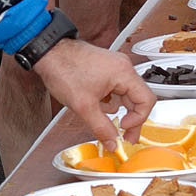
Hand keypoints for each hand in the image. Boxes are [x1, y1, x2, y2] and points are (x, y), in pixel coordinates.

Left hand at [30, 37, 155, 144]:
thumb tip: (113, 142)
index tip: (124, 129)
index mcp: (123, 73)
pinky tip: (93, 104)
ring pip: (125, 95)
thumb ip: (101, 127)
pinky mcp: (105, 69)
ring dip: (115, 109)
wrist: (48, 52)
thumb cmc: (64, 69)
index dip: (138, 119)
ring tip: (98, 114)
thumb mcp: (83, 106)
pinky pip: (115, 89)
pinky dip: (107, 100)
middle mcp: (122, 67)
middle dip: (130, 118)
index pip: (146, 100)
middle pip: (138, 98)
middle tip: (124, 136)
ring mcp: (114, 67)